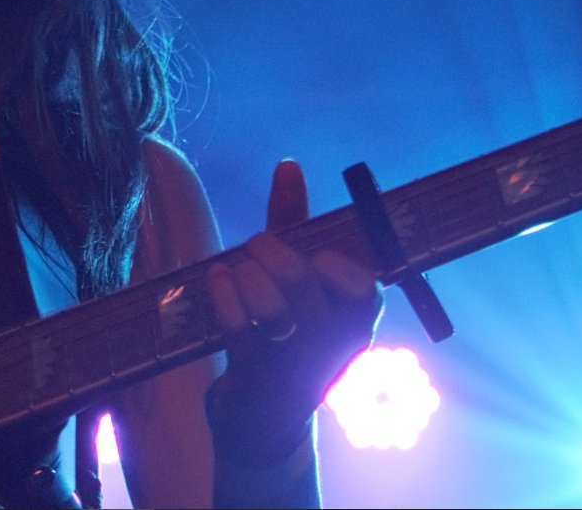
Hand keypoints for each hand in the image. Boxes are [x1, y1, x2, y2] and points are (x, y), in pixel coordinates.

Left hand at [204, 159, 382, 461]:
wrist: (264, 418)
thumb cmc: (285, 330)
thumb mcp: (297, 279)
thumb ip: (294, 223)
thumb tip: (287, 164)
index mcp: (356, 323)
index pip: (363, 288)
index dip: (333, 263)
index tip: (314, 254)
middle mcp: (334, 347)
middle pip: (304, 282)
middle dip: (271, 251)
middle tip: (256, 245)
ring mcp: (296, 366)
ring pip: (272, 305)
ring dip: (246, 274)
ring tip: (234, 269)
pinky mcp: (257, 378)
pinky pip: (240, 327)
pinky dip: (225, 294)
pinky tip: (218, 281)